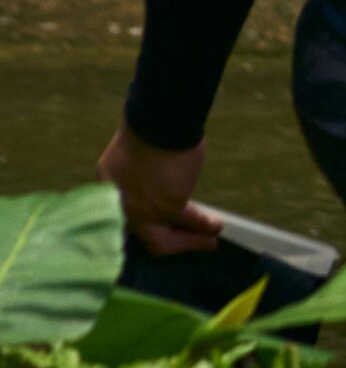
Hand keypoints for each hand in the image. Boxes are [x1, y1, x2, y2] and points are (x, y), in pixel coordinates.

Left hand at [99, 123, 220, 256]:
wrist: (156, 123)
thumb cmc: (145, 130)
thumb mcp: (125, 157)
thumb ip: (132, 176)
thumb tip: (151, 185)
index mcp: (107, 192)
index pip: (124, 222)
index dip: (148, 228)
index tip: (167, 231)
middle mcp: (121, 208)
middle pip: (146, 238)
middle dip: (173, 244)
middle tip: (191, 244)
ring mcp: (144, 210)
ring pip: (166, 238)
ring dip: (192, 241)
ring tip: (210, 239)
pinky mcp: (169, 206)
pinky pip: (190, 221)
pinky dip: (204, 226)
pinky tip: (215, 226)